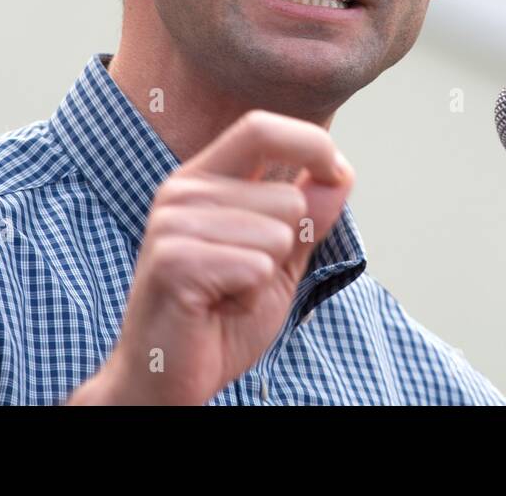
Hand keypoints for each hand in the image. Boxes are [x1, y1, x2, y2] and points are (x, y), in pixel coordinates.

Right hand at [65, 110, 353, 404]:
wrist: (165, 378)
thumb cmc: (219, 318)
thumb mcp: (277, 262)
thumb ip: (306, 218)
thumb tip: (340, 174)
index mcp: (202, 179)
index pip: (260, 127)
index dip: (311, 143)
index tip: (338, 173)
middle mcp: (182, 191)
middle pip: (287, 197)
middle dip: (287, 248)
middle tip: (242, 279)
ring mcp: (173, 223)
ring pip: (277, 234)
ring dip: (266, 278)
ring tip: (226, 295)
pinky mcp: (174, 261)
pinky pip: (257, 268)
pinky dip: (250, 299)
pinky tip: (216, 308)